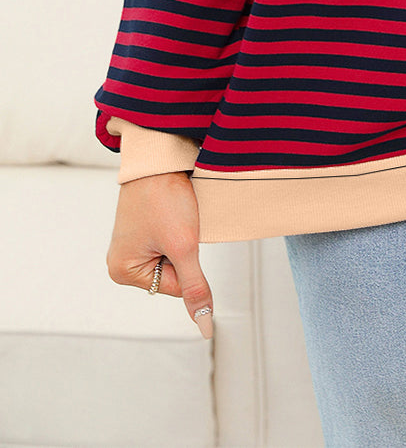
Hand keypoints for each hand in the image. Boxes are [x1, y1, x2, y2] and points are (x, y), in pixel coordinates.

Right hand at [106, 171, 214, 337]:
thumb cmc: (165, 198)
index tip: (178, 233)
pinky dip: (179, 227)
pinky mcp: (143, 228)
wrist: (159, 155)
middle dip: (183, 249)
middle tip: (177, 222)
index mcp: (122, 272)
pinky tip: (174, 210)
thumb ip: (195, 289)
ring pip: (174, 255)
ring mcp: (132, 243)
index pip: (174, 286)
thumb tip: (204, 327)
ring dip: (183, 237)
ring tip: (174, 214)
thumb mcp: (184, 247)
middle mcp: (121, 261)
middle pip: (173, 272)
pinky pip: (170, 239)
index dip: (186, 261)